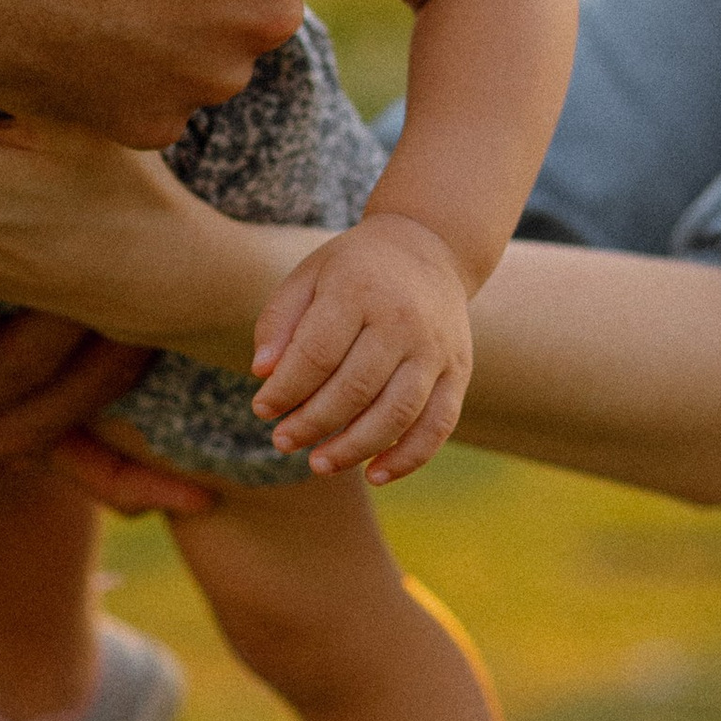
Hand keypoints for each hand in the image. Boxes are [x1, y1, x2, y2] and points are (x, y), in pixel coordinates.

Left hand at [248, 211, 472, 484]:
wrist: (430, 247)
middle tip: (282, 441)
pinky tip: (374, 474)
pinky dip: (408, 457)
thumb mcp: (310, 275)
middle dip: (312, 423)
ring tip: (318, 463)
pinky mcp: (459, 372)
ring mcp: (436, 349)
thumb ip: (279, 320)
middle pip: (354, 389)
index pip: (316, 354)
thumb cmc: (355, 268)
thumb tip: (261, 372)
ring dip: (354, 448)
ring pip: (396, 414)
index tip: (262, 409)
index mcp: (359, 291)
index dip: (285, 390)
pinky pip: (438, 425)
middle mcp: (403, 321)